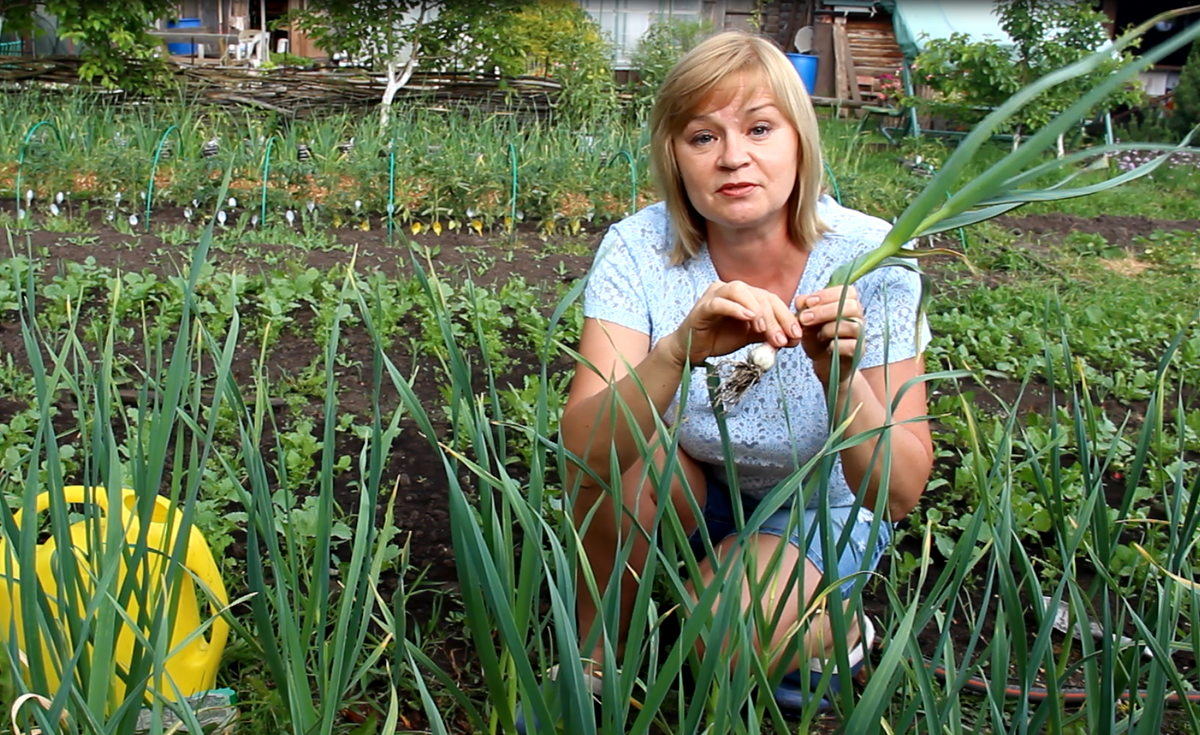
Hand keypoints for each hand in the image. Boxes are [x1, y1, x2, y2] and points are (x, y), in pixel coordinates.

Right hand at [666, 280, 801, 366]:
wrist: (693, 350)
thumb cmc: (719, 338)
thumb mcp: (751, 337)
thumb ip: (769, 335)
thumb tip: (794, 338)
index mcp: (745, 294)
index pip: (771, 299)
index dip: (786, 316)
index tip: (796, 335)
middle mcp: (731, 289)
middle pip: (759, 295)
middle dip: (774, 317)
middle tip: (781, 338)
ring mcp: (715, 294)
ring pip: (740, 291)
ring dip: (756, 309)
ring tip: (764, 328)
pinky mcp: (702, 306)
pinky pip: (719, 302)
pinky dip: (735, 308)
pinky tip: (747, 319)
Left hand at [795, 286, 863, 384]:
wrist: (822, 363)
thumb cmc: (817, 337)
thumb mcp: (806, 320)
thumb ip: (803, 306)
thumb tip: (802, 300)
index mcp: (848, 305)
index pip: (847, 291)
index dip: (827, 294)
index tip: (808, 302)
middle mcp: (858, 317)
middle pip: (852, 306)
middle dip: (824, 311)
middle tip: (805, 319)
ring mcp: (860, 335)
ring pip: (853, 326)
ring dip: (830, 329)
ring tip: (818, 335)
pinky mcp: (858, 352)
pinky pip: (852, 345)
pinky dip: (837, 346)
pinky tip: (828, 348)